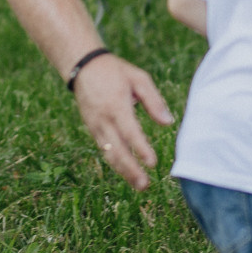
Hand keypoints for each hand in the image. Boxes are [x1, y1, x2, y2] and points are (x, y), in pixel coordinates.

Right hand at [72, 53, 173, 189]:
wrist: (83, 67)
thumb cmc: (116, 72)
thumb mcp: (138, 78)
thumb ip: (153, 100)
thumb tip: (168, 122)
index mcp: (117, 105)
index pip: (130, 132)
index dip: (141, 148)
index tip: (152, 163)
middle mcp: (104, 119)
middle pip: (117, 150)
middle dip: (131, 169)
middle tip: (145, 184)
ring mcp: (95, 126)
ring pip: (109, 154)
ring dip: (124, 171)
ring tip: (139, 185)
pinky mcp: (92, 129)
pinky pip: (104, 149)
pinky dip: (116, 162)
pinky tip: (128, 171)